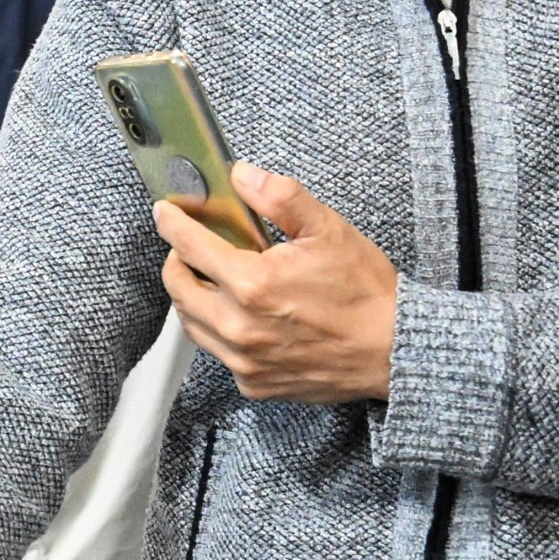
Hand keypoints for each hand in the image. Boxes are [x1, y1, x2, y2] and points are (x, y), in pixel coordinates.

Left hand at [157, 166, 400, 400]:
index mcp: (252, 283)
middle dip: (176, 261)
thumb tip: (240, 175)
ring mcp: (244, 361)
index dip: (172, 224)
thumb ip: (279, 197)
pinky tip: (241, 317)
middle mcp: (239, 327)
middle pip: (178, 289)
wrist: (393, 350)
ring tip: (210, 278)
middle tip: (188, 247)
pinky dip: (220, 331)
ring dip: (193, 297)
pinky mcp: (254, 384)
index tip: (165, 213)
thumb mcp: (327, 230)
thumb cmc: (364, 291)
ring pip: (192, 324)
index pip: (190, 246)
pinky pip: (219, 354)